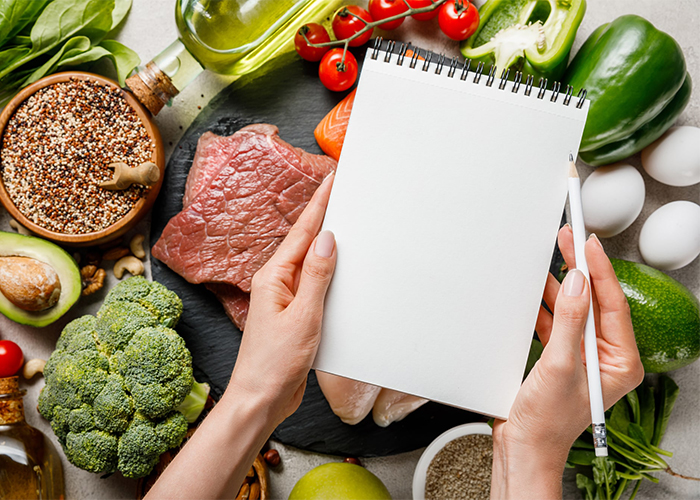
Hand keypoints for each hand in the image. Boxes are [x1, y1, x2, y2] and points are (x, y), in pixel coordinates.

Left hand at [146, 175, 336, 499]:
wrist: (261, 399)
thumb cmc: (275, 363)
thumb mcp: (302, 316)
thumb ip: (316, 276)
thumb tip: (328, 240)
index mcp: (274, 277)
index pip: (302, 233)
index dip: (319, 204)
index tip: (332, 179)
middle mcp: (277, 283)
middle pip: (306, 242)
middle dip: (325, 216)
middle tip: (344, 192)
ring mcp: (285, 299)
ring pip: (312, 264)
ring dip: (329, 245)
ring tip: (348, 223)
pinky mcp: (295, 314)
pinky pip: (315, 284)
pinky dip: (329, 273)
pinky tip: (342, 271)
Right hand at [490, 226, 643, 499]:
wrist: (522, 445)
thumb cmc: (547, 421)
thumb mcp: (561, 365)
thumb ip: (569, 320)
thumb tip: (578, 283)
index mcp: (620, 361)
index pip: (613, 305)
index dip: (600, 271)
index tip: (588, 244)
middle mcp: (605, 356)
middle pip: (594, 301)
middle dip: (581, 271)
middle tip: (569, 239)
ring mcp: (581, 355)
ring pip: (573, 308)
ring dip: (560, 285)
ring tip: (552, 255)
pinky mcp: (560, 356)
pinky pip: (556, 321)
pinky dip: (544, 304)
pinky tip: (536, 287)